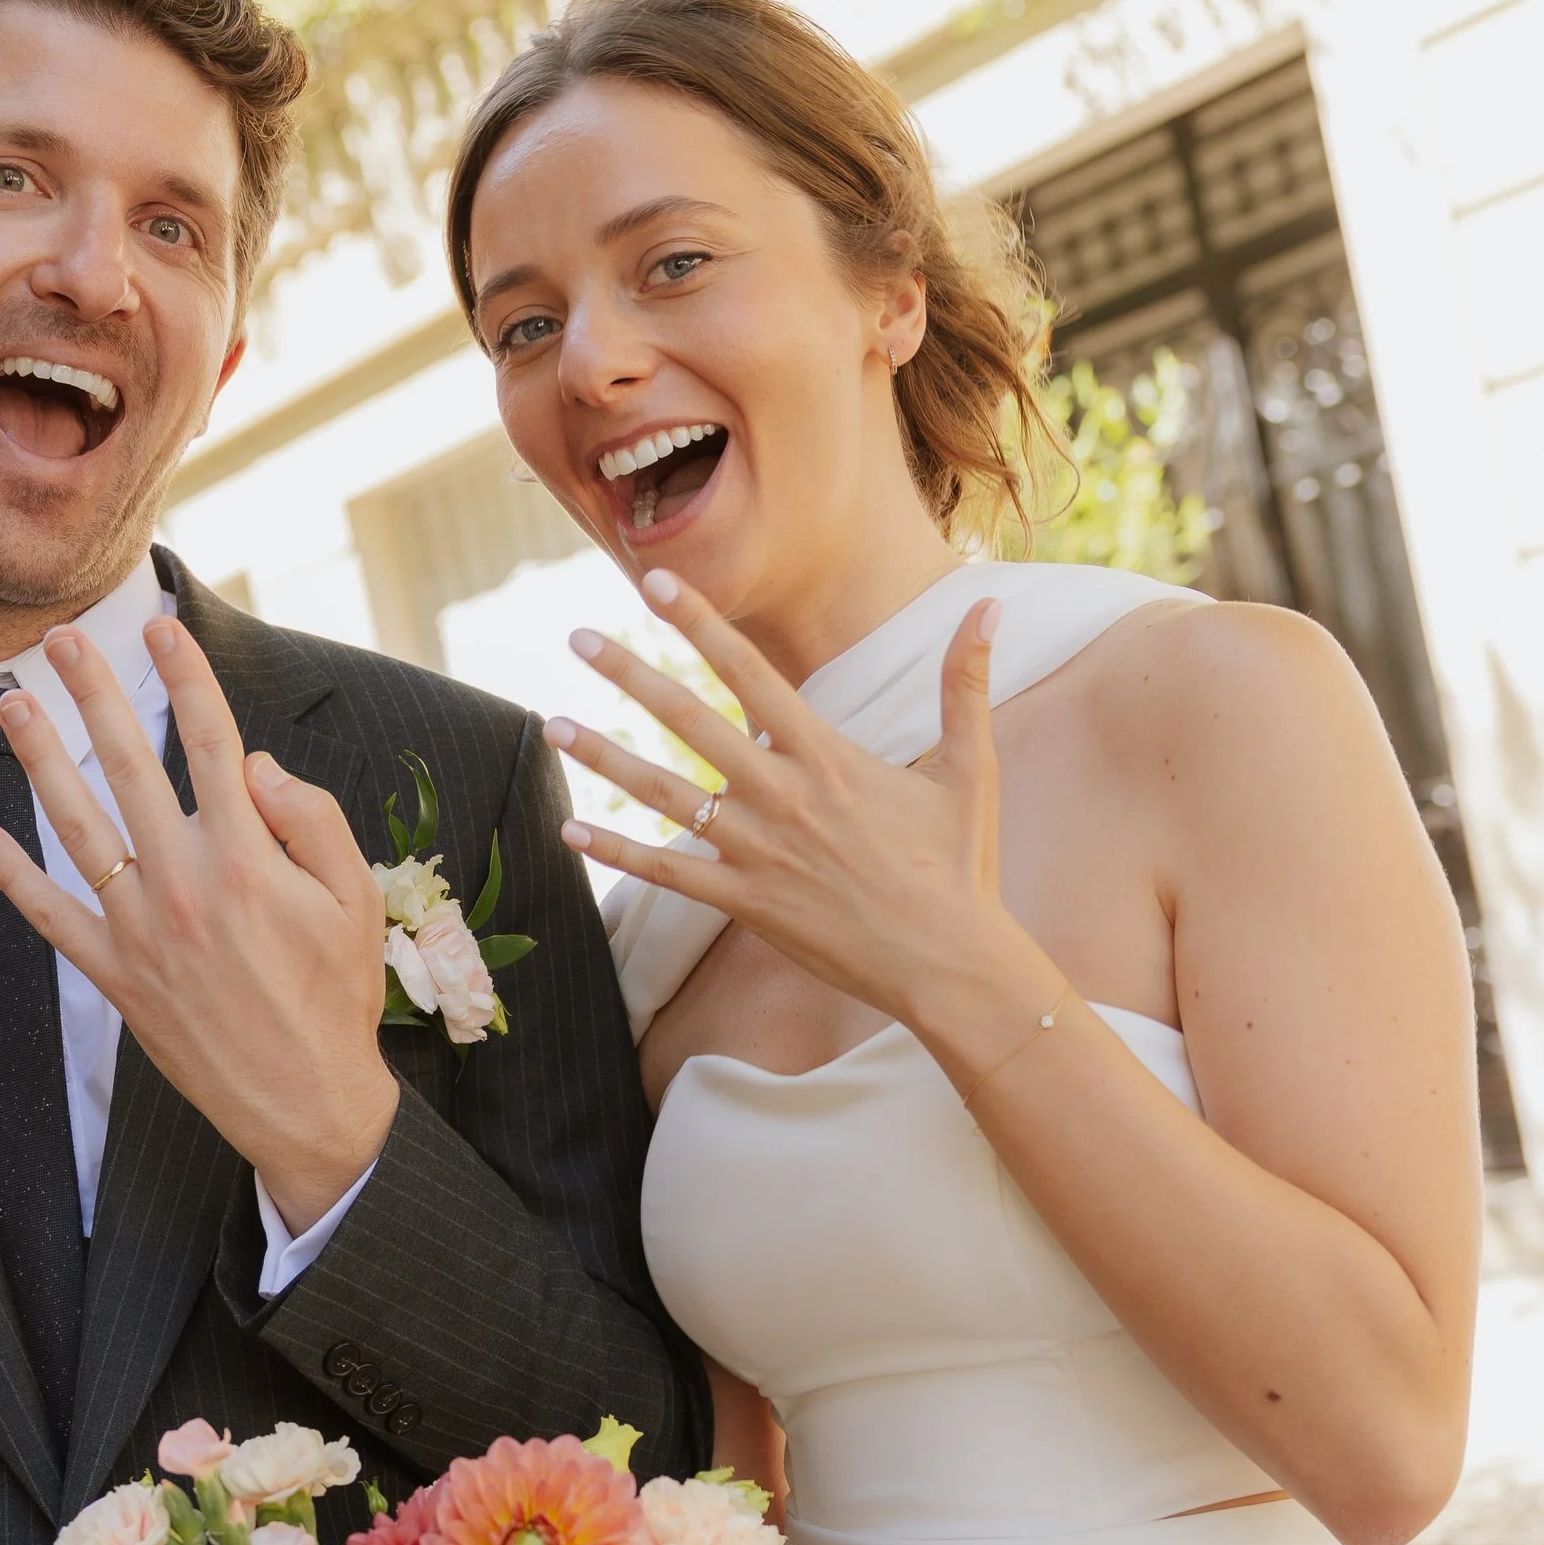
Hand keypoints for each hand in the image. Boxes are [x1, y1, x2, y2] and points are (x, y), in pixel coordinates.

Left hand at [0, 614, 397, 1231]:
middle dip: (93, 693)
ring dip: (42, 760)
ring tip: (13, 707)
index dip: (185, 675)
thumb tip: (257, 766)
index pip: (212, 741)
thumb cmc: (336, 997)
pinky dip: (13, 876)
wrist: (306, 1101)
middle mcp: (185, 882)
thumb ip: (311, 820)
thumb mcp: (358, 899)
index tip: (160, 626)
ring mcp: (142, 929)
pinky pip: (52, 916)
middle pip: (130, 764)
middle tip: (62, 639)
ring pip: (77, 825)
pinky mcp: (117, 975)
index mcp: (248, 857)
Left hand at [548, 573, 1059, 1086]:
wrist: (950, 961)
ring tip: (552, 725)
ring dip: (604, 756)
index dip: (699, 623)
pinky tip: (570, 828)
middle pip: (689, 721)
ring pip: (665, 793)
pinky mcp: (746, 904)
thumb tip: (991, 608)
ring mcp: (758, 852)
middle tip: (577, 636)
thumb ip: (967, 684)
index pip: (749, 672)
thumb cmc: (960, 867)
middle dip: (629, 674)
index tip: (653, 583)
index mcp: (827, 756)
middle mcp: (782, 795)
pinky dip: (617, 851)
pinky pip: (667, 874)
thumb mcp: (972, 768)